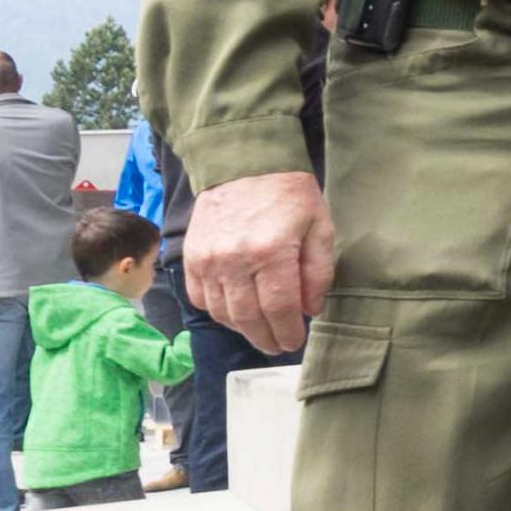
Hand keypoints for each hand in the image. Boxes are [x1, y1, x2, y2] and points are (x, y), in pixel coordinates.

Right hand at [189, 171, 339, 353]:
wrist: (243, 164)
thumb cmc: (289, 195)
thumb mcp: (319, 227)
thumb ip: (318, 271)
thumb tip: (310, 310)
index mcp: (271, 252)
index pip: (279, 309)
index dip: (287, 331)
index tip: (293, 343)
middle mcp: (234, 261)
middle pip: (248, 317)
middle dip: (265, 338)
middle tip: (276, 346)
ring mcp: (207, 260)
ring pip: (222, 312)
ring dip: (241, 328)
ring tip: (259, 331)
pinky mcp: (190, 256)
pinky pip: (199, 298)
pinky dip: (217, 311)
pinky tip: (235, 311)